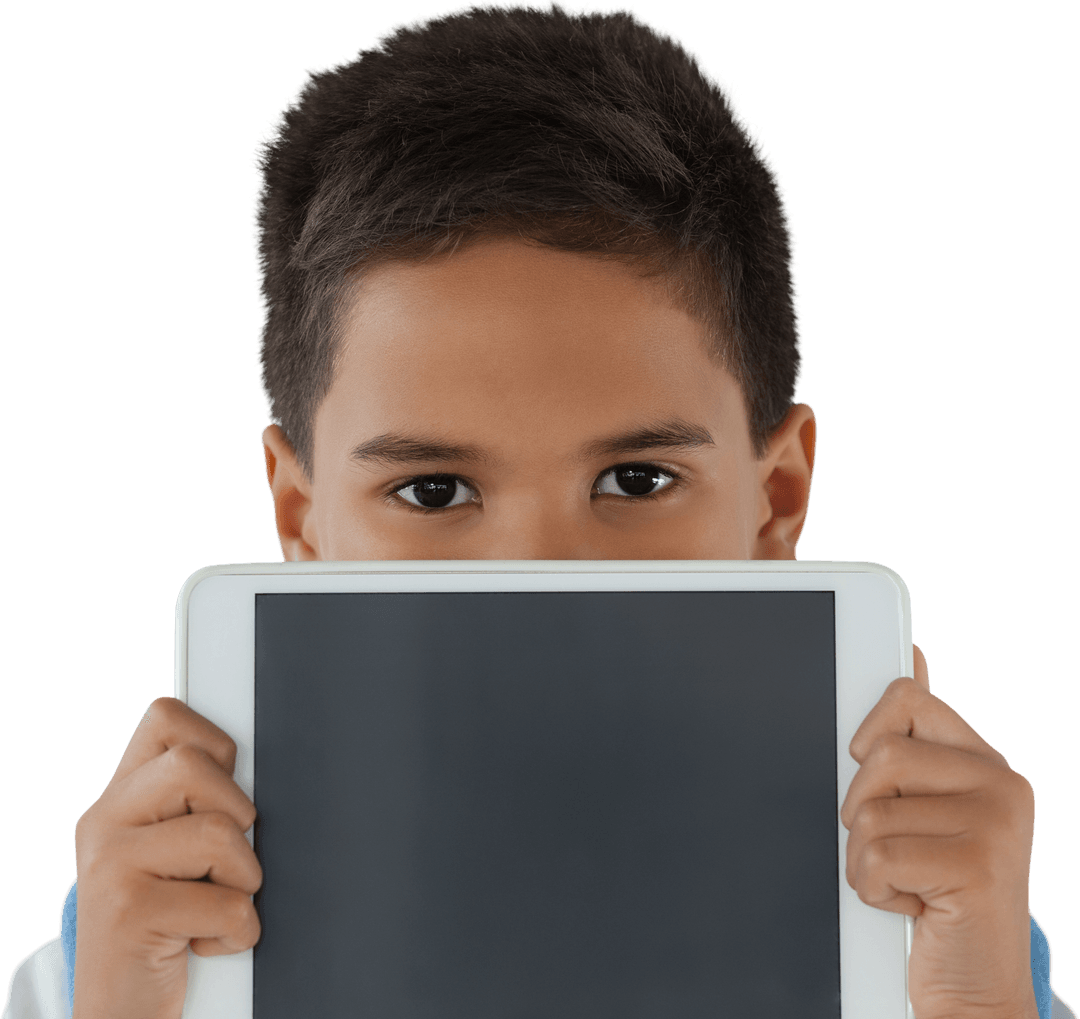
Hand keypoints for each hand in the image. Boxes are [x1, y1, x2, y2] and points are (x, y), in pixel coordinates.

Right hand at [73, 697, 261, 1018]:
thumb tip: (268, 767)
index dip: (214, 743)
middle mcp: (106, 820)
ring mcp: (109, 865)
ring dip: (243, 879)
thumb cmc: (167, 924)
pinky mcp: (126, 914)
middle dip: (236, 816)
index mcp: (122, 796)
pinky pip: (226, 903)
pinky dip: (237, 931)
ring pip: (219, 832)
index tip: (225, 790)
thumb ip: (199, 804)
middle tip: (224, 862)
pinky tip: (208, 942)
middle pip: (195, 766)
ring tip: (215, 906)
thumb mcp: (175, 854)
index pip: (166, 717)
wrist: (120, 1012)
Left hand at [841, 646, 1037, 1018]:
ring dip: (864, 860)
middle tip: (892, 847)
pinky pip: (876, 858)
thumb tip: (911, 656)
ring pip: (870, 813)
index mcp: (982, 762)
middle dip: (861, 810)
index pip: (905, 699)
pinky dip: (875, 890)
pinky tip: (913, 906)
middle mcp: (1000, 785)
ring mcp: (997, 825)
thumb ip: (916, 739)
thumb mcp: (924, 808)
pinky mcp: (978, 869)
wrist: (973, 986)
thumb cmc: (937, 892)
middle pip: (878, 757)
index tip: (862, 759)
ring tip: (905, 881)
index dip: (866, 733)